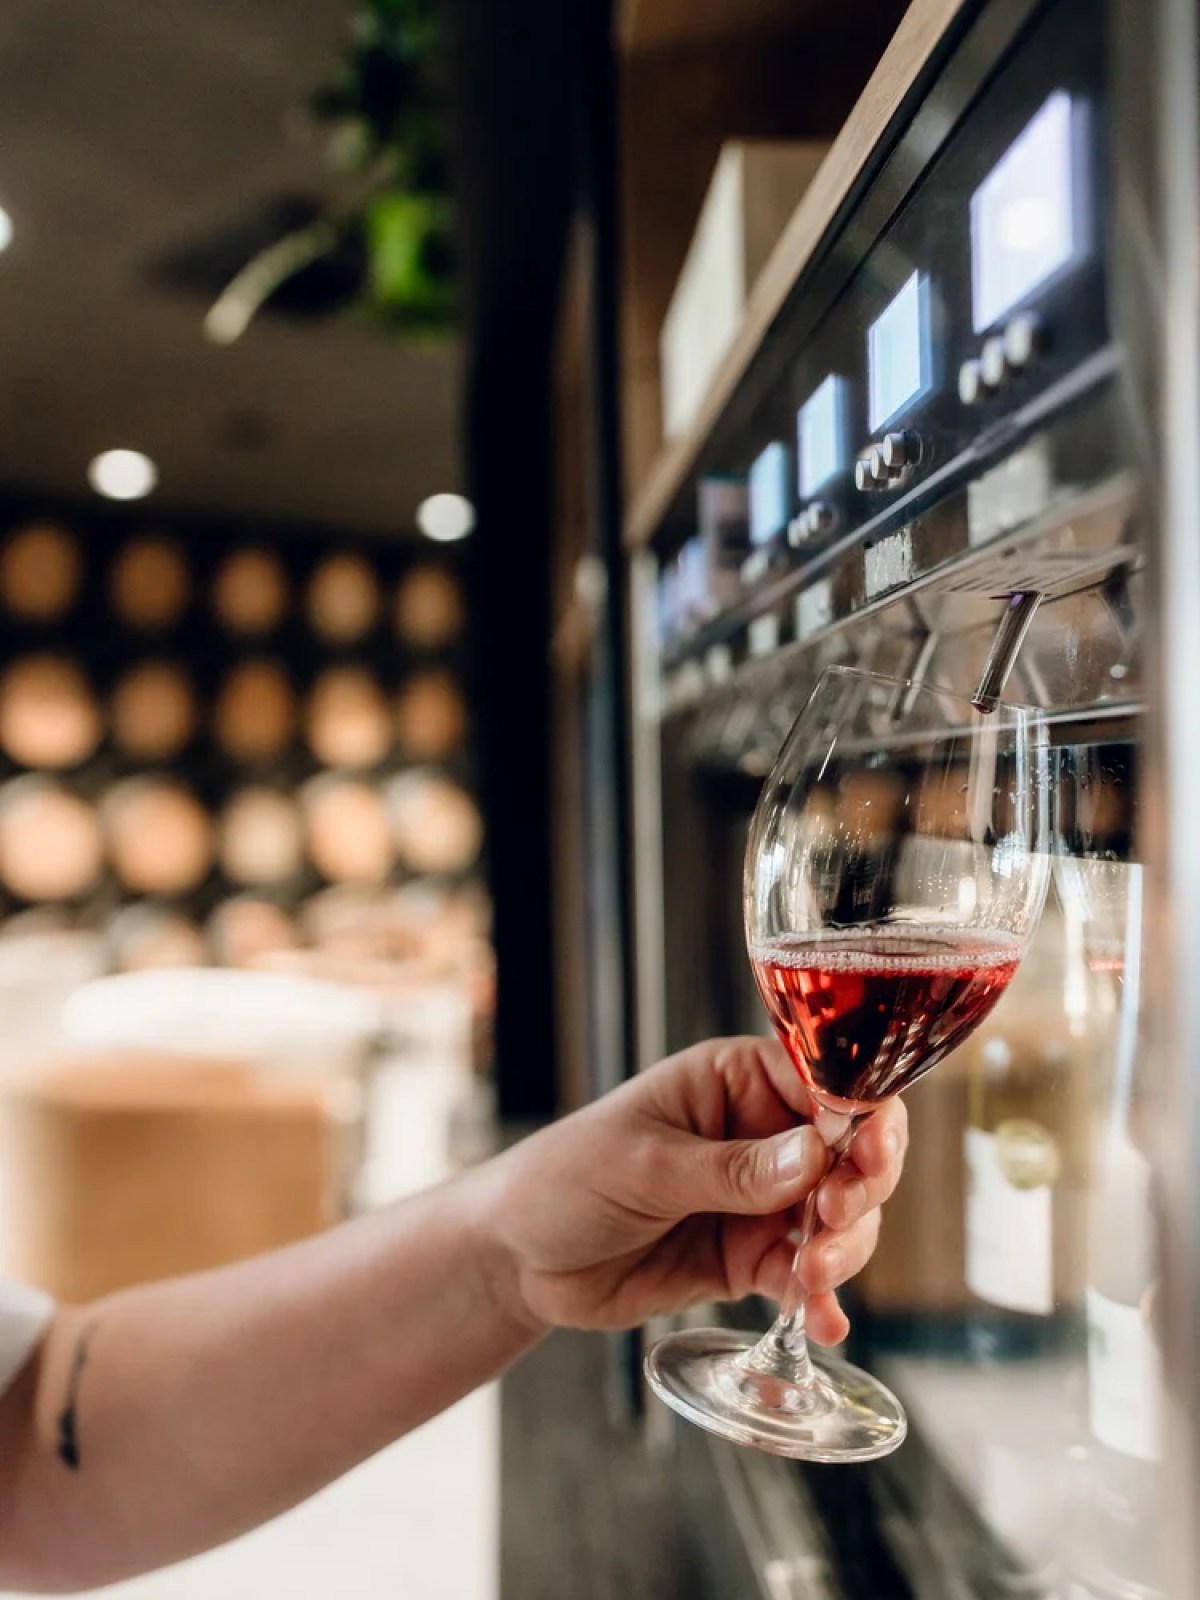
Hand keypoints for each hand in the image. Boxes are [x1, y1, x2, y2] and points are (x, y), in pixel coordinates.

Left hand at [481, 1036, 906, 1342]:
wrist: (519, 1259)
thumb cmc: (566, 1178)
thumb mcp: (644, 1166)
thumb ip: (729, 1169)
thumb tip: (813, 1156)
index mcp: (734, 1080)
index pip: (824, 1083)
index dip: (857, 1118)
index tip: (862, 1162)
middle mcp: (759, 1133)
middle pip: (848, 1153)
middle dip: (857, 1190)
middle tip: (832, 1223)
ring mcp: (759, 1199)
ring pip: (838, 1219)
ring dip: (842, 1249)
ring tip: (812, 1278)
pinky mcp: (749, 1256)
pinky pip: (804, 1275)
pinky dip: (820, 1298)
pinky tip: (822, 1323)